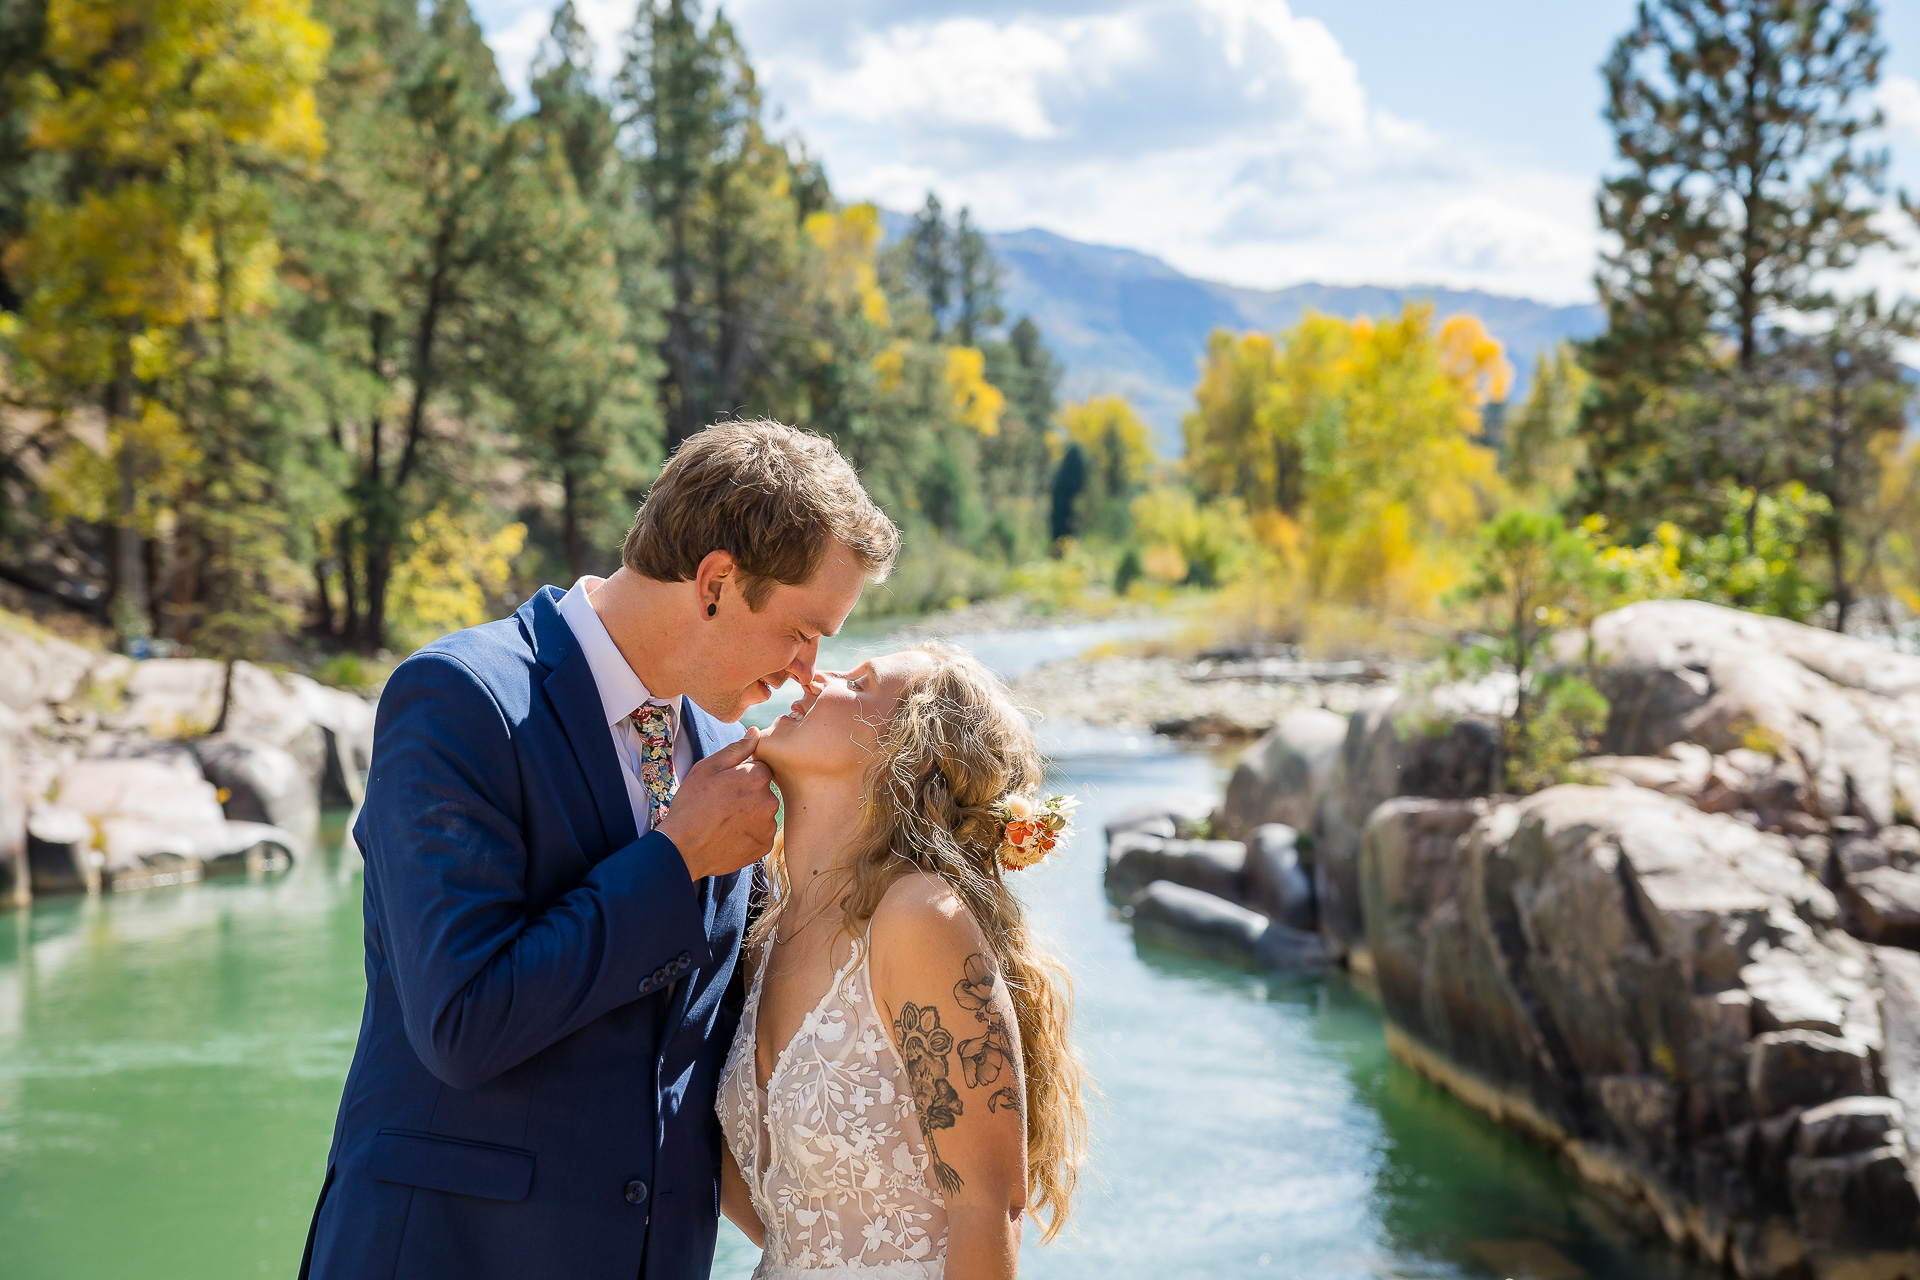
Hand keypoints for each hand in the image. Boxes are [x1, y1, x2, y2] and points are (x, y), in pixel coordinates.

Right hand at [657, 727, 777, 880]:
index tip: (726, 786)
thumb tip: (755, 733)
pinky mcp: (764, 845)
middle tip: (722, 805)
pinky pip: (761, 833)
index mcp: (757, 776)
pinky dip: (749, 833)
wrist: (683, 849)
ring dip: (750, 814)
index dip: (742, 776)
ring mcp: (768, 825)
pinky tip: (729, 835)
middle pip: (764, 791)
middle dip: (748, 795)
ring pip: (763, 813)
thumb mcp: (707, 768)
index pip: (760, 768)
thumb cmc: (691, 805)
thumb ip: (736, 749)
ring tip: (724, 822)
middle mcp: (769, 800)